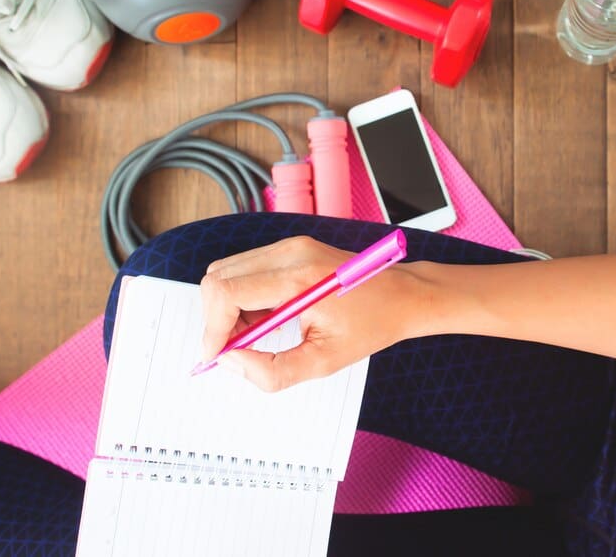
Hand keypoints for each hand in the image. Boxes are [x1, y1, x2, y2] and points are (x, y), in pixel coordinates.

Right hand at [199, 236, 426, 391]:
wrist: (403, 296)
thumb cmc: (372, 325)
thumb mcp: (324, 362)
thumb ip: (273, 371)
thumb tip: (231, 362)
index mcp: (298, 278)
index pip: (226, 291)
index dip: (212, 328)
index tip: (216, 356)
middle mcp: (290, 252)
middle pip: (218, 277)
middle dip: (216, 319)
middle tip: (237, 349)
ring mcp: (290, 246)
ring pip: (227, 271)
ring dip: (228, 308)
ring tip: (256, 335)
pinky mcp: (292, 248)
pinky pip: (246, 268)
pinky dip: (242, 296)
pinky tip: (266, 319)